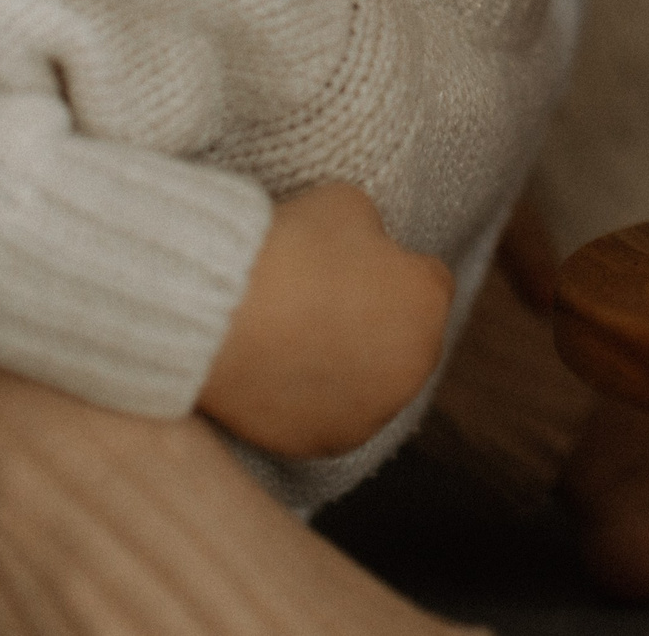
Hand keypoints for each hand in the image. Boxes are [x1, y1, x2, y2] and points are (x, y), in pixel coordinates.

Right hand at [198, 178, 454, 458]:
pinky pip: (331, 418)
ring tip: (295, 339)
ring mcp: (375, 411)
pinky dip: (311, 401)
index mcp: (429, 300)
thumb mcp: (346, 205)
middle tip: (320, 303)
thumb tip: (367, 247)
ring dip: (348, 366)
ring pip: (371, 384)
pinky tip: (279, 372)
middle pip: (404, 337)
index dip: (387, 267)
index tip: (350, 264)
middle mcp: (417, 364)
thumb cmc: (287, 249)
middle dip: (375, 320)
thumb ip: (373, 232)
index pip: (425, 280)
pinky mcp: (330, 443)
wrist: (219, 311)